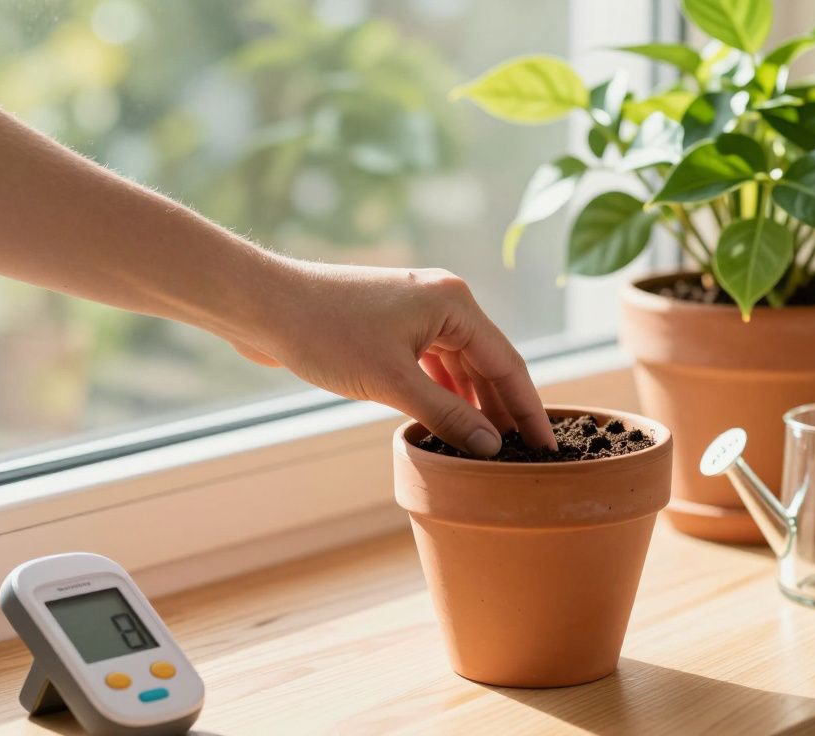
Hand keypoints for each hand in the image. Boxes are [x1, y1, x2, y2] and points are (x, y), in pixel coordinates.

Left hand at [230, 260, 556, 456]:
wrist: (265, 305)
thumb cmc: (326, 333)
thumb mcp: (393, 382)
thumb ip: (447, 415)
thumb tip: (491, 447)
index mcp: (454, 303)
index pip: (508, 363)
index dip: (529, 409)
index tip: (548, 446)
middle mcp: (444, 301)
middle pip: (488, 363)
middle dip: (503, 409)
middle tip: (523, 455)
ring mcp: (417, 312)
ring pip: (460, 365)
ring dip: (473, 404)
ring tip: (488, 447)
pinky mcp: (392, 325)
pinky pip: (433, 363)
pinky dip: (443, 393)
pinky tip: (449, 423)